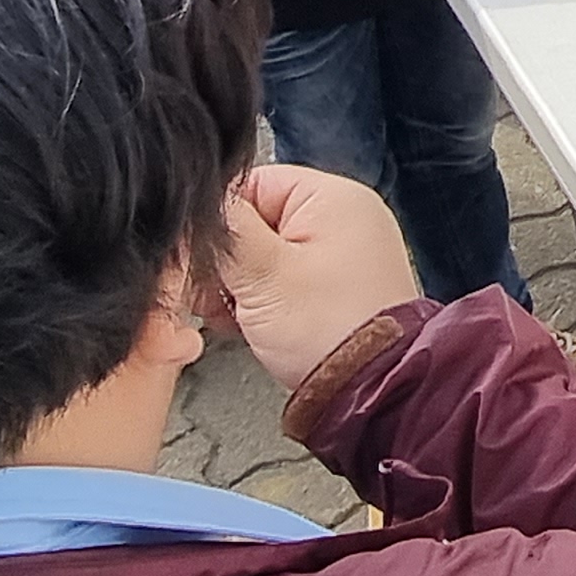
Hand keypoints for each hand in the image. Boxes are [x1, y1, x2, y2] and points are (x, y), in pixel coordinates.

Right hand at [212, 164, 421, 389]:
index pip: (250, 183)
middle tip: (221, 296)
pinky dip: (263, 303)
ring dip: (242, 288)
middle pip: (256, 222)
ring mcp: (343, 256)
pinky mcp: (338, 290)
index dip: (218, 223)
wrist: (375, 392)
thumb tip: (200, 203)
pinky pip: (286, 282)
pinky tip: (252, 326)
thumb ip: (225, 230)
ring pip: (266, 257)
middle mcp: (343, 219)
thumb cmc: (331, 332)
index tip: (203, 258)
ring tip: (240, 316)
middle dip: (228, 263)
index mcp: (332, 197)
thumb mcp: (262, 273)